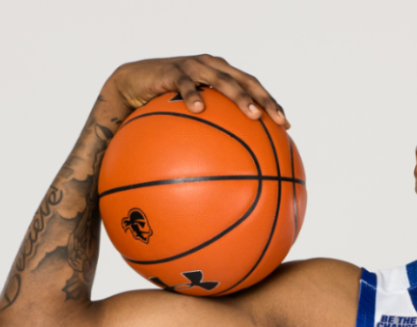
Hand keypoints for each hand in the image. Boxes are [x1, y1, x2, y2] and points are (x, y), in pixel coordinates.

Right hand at [105, 54, 289, 127]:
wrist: (130, 84)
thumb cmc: (162, 105)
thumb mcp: (189, 118)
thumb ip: (209, 132)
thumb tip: (228, 170)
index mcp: (221, 74)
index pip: (253, 86)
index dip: (270, 102)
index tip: (286, 125)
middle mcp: (212, 66)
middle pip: (245, 80)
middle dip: (264, 100)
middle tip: (277, 120)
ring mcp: (193, 66)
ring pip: (222, 79)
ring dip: (239, 96)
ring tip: (251, 113)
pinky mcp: (172, 70)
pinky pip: (185, 84)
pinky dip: (194, 95)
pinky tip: (200, 109)